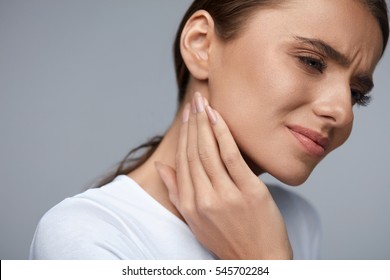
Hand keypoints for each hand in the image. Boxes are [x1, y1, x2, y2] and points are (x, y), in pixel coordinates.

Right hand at [155, 92, 291, 259]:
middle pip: (193, 152)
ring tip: (203, 102)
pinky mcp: (249, 192)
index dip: (183, 135)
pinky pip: (231, 156)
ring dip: (205, 123)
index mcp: (188, 205)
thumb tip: (161, 167)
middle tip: (194, 100)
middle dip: (193, 122)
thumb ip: (177, 192)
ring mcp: (226, 195)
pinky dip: (223, 133)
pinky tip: (218, 117)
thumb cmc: (227, 239)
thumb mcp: (195, 220)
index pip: (182, 161)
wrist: (259, 260)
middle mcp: (203, 199)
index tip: (187, 116)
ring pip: (209, 151)